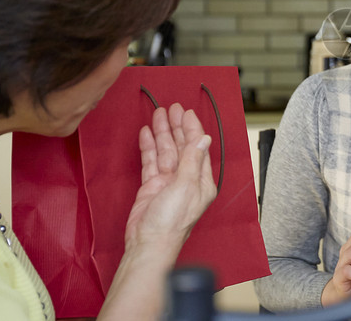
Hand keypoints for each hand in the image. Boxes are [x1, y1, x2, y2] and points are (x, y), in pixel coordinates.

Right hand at [125, 103, 216, 252]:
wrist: (149, 242)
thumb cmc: (172, 221)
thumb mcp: (186, 186)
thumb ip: (192, 160)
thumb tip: (203, 138)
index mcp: (202, 180)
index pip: (198, 147)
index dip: (192, 128)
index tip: (186, 112)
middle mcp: (187, 179)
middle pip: (182, 146)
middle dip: (177, 126)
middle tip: (172, 108)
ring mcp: (168, 182)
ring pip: (166, 151)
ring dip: (162, 133)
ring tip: (158, 114)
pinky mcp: (152, 186)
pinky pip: (151, 161)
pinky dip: (149, 147)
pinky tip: (147, 134)